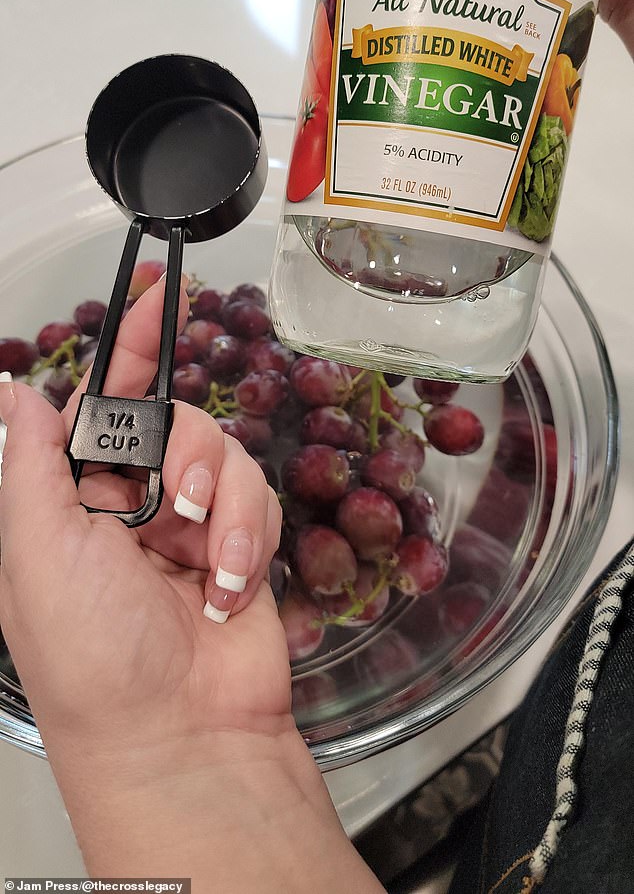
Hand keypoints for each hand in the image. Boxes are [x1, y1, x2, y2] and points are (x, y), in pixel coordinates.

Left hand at [0, 278, 289, 751]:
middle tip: (180, 503)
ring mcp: (190, 524)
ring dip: (225, 506)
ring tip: (211, 564)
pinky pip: (260, 499)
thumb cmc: (93, 656)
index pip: (100, 400)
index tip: (161, 293)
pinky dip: (251, 539)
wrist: (182, 737)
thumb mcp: (38, 551)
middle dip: (188, 452)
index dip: (131, 345)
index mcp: (72, 498)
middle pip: (175, 418)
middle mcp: (131, 503)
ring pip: (225, 453)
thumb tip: (12, 389)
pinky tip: (230, 590)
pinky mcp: (241, 545)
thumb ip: (30, 462)